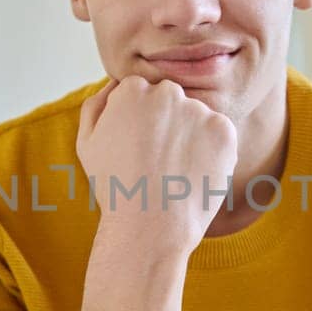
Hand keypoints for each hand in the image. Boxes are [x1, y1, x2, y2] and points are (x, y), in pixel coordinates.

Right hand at [75, 75, 237, 256]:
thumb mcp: (87, 143)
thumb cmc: (116, 188)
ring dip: (192, 136)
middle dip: (168, 123)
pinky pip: (221, 134)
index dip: (142, 123)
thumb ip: (97, 105)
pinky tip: (195, 173)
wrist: (151, 226)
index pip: (143, 93)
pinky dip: (213, 151)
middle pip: (172, 100)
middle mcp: (167, 92)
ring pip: (198, 117)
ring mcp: (198, 110)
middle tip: (159, 162)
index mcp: (132, 89)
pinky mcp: (224, 131)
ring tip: (177, 172)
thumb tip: (115, 84)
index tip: (139, 148)